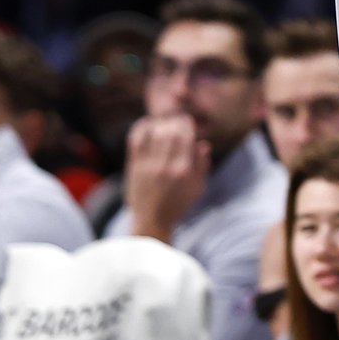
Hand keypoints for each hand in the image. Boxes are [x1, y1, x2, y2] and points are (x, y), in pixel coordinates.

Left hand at [124, 114, 210, 240]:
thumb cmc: (178, 204)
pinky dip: (141, 128)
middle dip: (174, 120)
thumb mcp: (198, 188)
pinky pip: (136, 140)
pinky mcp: (134, 167)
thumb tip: (204, 144)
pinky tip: (147, 124)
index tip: (187, 121)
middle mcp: (165, 166)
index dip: (186, 123)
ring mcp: (148, 166)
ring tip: (163, 121)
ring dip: (159, 122)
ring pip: (153, 133)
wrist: (152, 220)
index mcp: (183, 170)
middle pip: (169, 131)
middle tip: (175, 119)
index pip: (185, 136)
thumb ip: (202, 166)